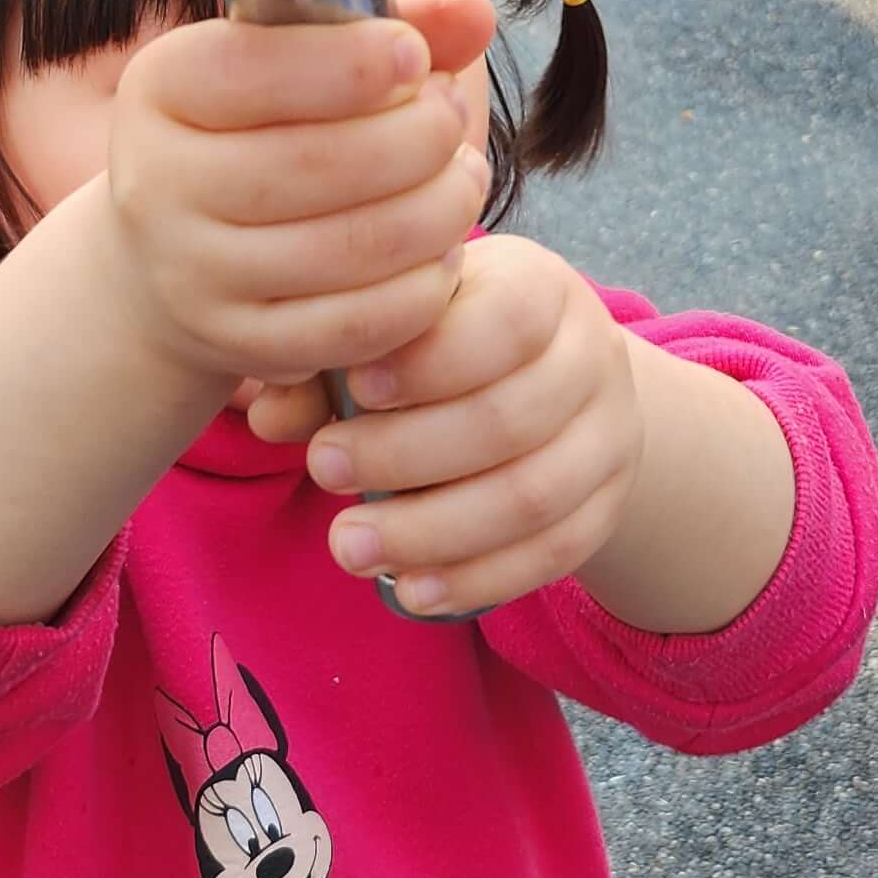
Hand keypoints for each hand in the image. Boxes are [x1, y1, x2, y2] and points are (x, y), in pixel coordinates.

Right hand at [104, 0, 496, 397]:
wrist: (172, 257)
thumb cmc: (256, 132)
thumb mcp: (295, 63)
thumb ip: (385, 24)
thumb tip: (474, 14)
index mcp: (161, 87)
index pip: (255, 67)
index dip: (351, 61)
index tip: (413, 56)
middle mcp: (156, 183)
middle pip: (319, 162)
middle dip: (418, 137)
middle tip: (452, 120)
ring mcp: (192, 275)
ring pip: (352, 247)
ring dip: (438, 210)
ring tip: (463, 181)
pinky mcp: (238, 345)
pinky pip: (357, 325)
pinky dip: (422, 288)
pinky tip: (441, 253)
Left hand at [259, 236, 646, 615]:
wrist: (558, 383)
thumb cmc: (446, 345)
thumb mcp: (398, 330)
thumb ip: (329, 362)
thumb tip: (267, 414)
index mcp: (540, 287)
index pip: (508, 318)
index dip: (431, 360)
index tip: (356, 387)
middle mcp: (591, 355)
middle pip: (511, 417)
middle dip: (404, 455)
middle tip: (320, 470)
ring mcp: (610, 435)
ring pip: (532, 496)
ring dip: (433, 533)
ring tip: (348, 546)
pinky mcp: (609, 505)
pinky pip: (554, 554)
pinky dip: (479, 579)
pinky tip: (412, 590)